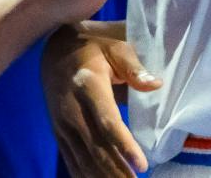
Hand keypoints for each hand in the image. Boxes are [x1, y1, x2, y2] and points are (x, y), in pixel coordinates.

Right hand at [45, 24, 161, 177]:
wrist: (54, 48)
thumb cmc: (93, 47)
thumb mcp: (115, 46)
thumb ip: (134, 67)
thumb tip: (156, 84)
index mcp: (89, 85)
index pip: (107, 121)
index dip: (124, 145)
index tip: (142, 164)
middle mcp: (71, 107)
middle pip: (95, 146)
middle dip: (117, 170)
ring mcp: (62, 121)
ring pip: (83, 156)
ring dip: (103, 176)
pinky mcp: (57, 130)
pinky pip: (70, 158)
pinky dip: (83, 175)